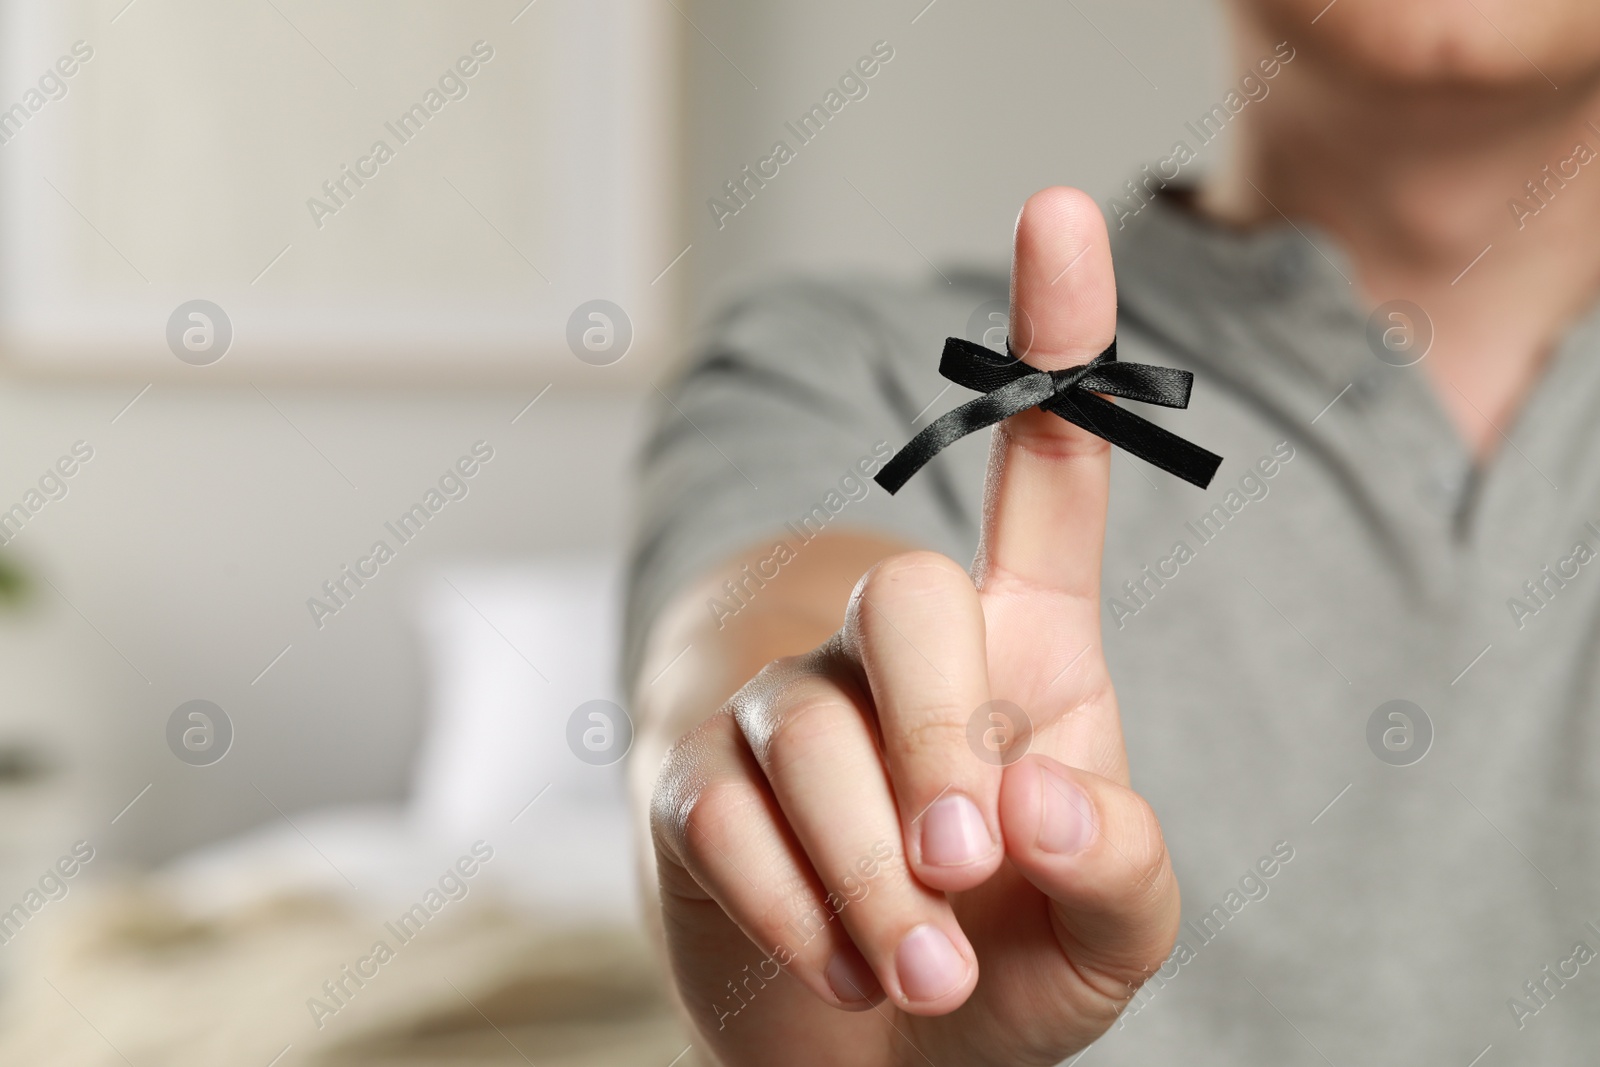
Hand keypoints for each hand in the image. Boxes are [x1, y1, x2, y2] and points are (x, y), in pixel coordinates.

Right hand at [648, 188, 1180, 1066]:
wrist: (880, 1058)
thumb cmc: (1013, 963)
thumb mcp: (1114, 936)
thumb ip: (1123, 864)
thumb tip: (1035, 801)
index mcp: (1027, 650)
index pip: (1045, 474)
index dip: (1057, 345)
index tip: (1063, 209)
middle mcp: (899, 651)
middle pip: (906, 601)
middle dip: (941, 738)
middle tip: (972, 871)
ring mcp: (783, 712)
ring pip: (805, 729)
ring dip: (870, 865)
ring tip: (921, 972)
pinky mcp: (693, 793)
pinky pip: (725, 814)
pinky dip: (796, 908)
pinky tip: (847, 967)